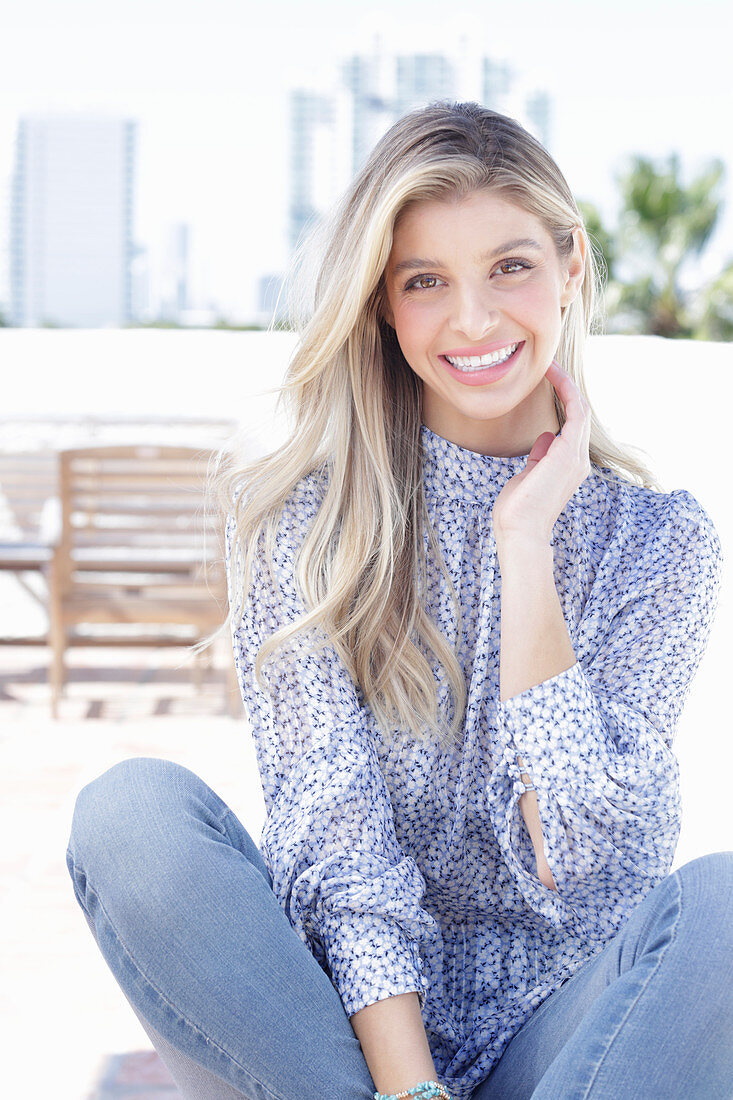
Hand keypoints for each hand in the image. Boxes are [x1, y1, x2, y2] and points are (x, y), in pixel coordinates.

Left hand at [492, 359, 591, 545]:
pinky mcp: (569, 453)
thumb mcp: (528, 476)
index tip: (546, 381)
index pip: (571, 426)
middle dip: (566, 387)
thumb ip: (538, 456)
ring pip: (580, 408)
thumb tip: (545, 437)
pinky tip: (552, 374)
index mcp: (569, 466)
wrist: (520, 531)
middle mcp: (578, 460)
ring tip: (551, 364)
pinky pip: (575, 411)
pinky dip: (566, 390)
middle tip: (549, 365)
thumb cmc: (518, 510)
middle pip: (580, 413)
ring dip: (567, 384)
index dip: (562, 400)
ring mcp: (577, 457)